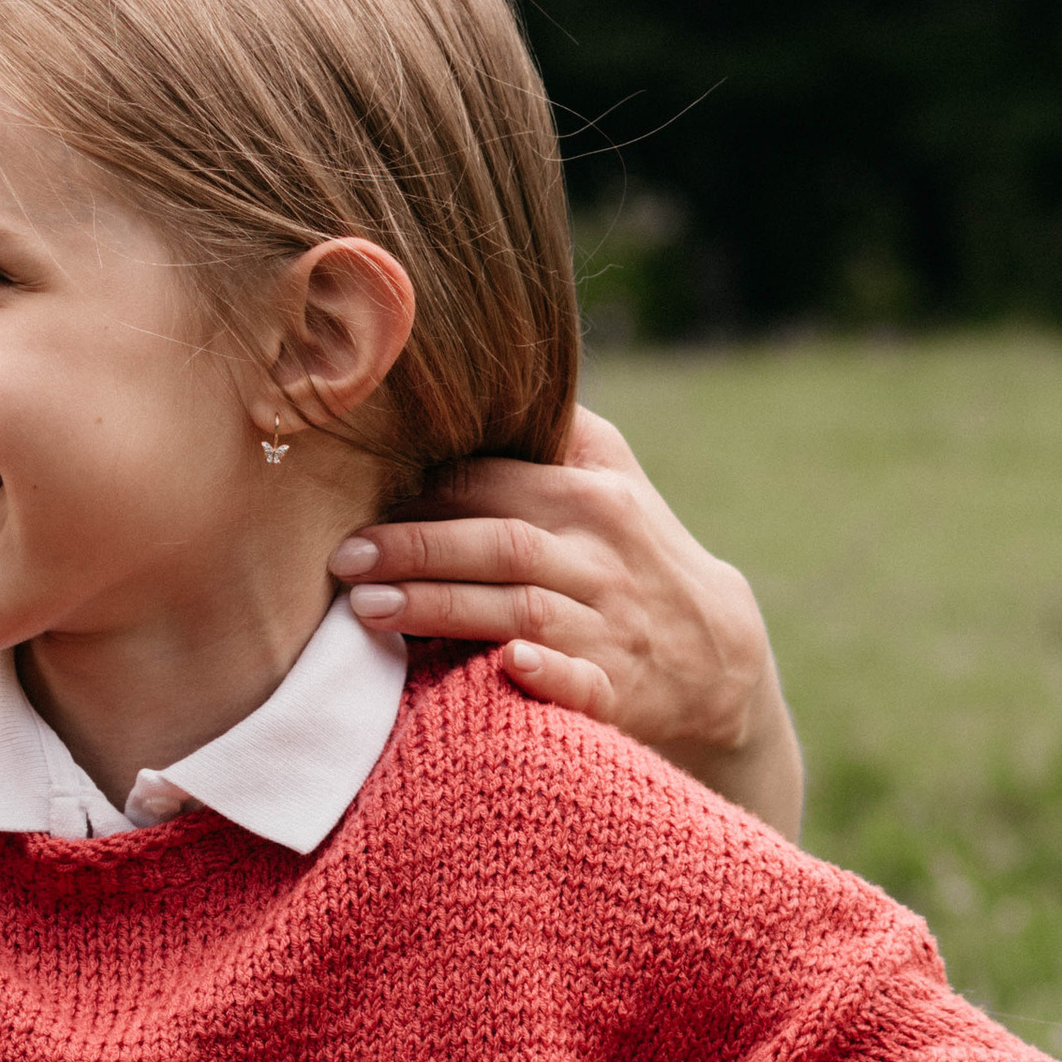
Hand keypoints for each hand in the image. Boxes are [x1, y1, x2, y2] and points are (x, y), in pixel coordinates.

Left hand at [330, 408, 804, 836]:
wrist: (717, 654)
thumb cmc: (638, 552)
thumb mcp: (617, 477)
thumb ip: (560, 429)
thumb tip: (490, 369)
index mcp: (590, 499)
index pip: (492, 487)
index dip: (420, 496)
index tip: (357, 508)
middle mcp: (600, 559)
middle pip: (499, 544)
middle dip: (416, 549)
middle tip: (343, 560)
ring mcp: (611, 627)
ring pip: (520, 610)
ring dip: (442, 608)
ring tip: (368, 611)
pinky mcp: (620, 692)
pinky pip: (582, 681)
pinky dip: (547, 671)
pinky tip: (508, 664)